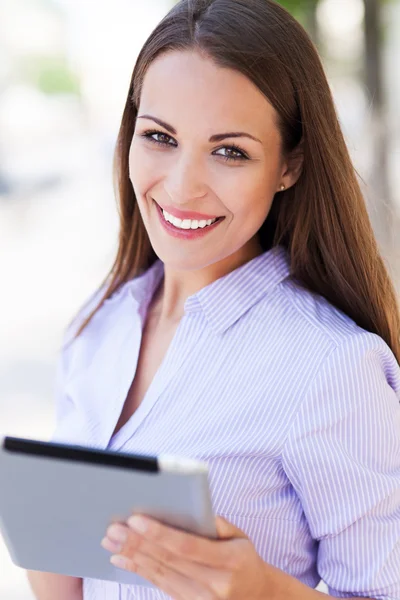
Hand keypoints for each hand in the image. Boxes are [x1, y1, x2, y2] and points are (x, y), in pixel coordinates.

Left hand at [100, 513, 277, 598]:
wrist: (257, 597)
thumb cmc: (245, 559)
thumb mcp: (241, 537)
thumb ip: (219, 524)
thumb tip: (193, 509)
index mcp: (229, 562)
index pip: (187, 547)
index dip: (160, 534)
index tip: (137, 520)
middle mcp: (213, 584)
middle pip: (168, 561)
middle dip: (138, 543)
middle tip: (114, 528)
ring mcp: (200, 599)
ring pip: (159, 573)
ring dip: (132, 555)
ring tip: (110, 540)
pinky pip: (159, 585)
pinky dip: (138, 570)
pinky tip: (120, 558)